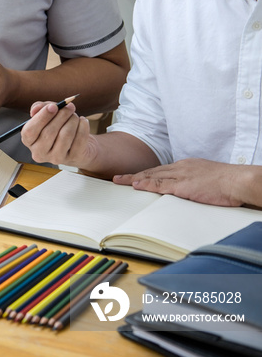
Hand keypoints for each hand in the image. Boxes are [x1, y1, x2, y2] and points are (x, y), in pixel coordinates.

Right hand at [20, 100, 94, 166]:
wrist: (76, 142)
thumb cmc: (58, 126)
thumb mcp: (47, 114)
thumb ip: (39, 108)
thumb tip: (35, 109)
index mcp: (29, 141)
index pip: (30, 131)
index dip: (42, 117)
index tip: (54, 106)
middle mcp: (39, 152)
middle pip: (49, 132)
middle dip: (62, 115)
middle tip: (70, 107)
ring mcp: (56, 158)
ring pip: (65, 135)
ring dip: (73, 120)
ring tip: (75, 116)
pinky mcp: (72, 158)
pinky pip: (80, 139)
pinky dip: (83, 126)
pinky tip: (83, 121)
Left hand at [113, 158, 243, 206]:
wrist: (238, 181)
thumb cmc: (227, 183)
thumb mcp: (206, 179)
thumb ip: (193, 183)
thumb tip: (187, 190)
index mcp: (186, 166)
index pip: (161, 170)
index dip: (146, 174)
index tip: (134, 177)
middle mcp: (180, 168)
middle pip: (152, 172)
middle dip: (134, 175)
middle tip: (118, 178)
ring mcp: (180, 175)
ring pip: (152, 176)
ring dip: (134, 179)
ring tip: (119, 181)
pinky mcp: (183, 185)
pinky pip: (160, 185)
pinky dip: (146, 184)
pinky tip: (135, 185)